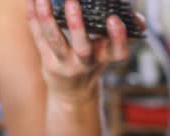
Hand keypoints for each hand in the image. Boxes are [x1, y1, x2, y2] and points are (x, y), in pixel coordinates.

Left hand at [25, 0, 143, 103]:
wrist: (72, 92)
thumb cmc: (94, 61)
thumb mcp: (111, 51)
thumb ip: (126, 33)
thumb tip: (139, 20)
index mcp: (105, 58)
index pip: (117, 52)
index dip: (118, 37)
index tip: (115, 19)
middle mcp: (85, 63)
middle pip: (82, 48)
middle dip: (77, 25)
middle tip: (73, 1)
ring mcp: (64, 63)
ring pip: (55, 41)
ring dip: (48, 18)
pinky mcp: (46, 60)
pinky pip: (38, 37)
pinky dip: (33, 17)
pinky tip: (31, 0)